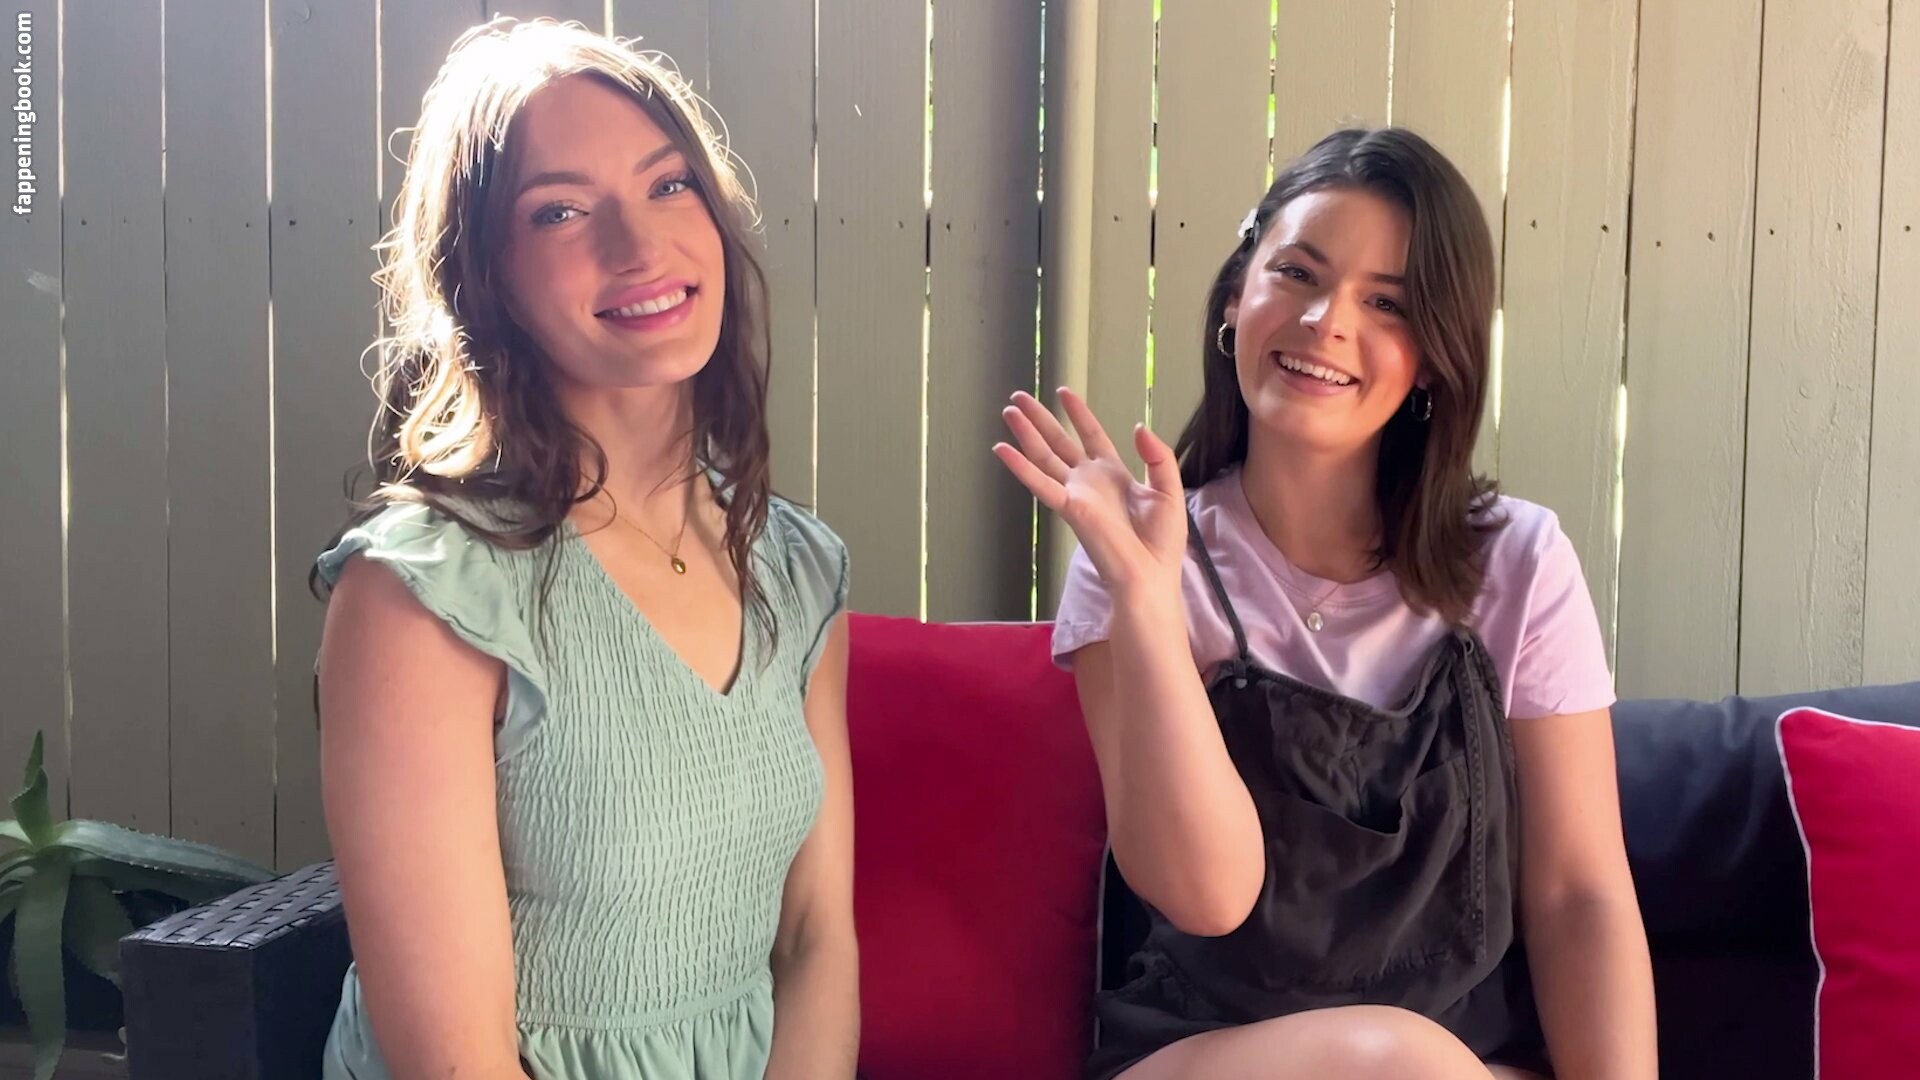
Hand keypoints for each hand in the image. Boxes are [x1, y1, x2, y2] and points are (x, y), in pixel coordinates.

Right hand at [993, 388, 1186, 602]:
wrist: (1150, 574)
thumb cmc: (1162, 542)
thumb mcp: (1169, 489)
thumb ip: (1158, 455)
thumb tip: (1138, 427)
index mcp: (1114, 476)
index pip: (1092, 436)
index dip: (1078, 414)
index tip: (1064, 393)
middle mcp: (1090, 482)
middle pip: (1059, 442)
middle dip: (1040, 419)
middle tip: (1019, 397)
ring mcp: (1076, 494)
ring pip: (1044, 457)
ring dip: (1026, 434)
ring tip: (1009, 412)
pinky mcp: (1069, 509)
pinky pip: (1040, 483)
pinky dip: (1021, 467)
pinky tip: (1003, 449)